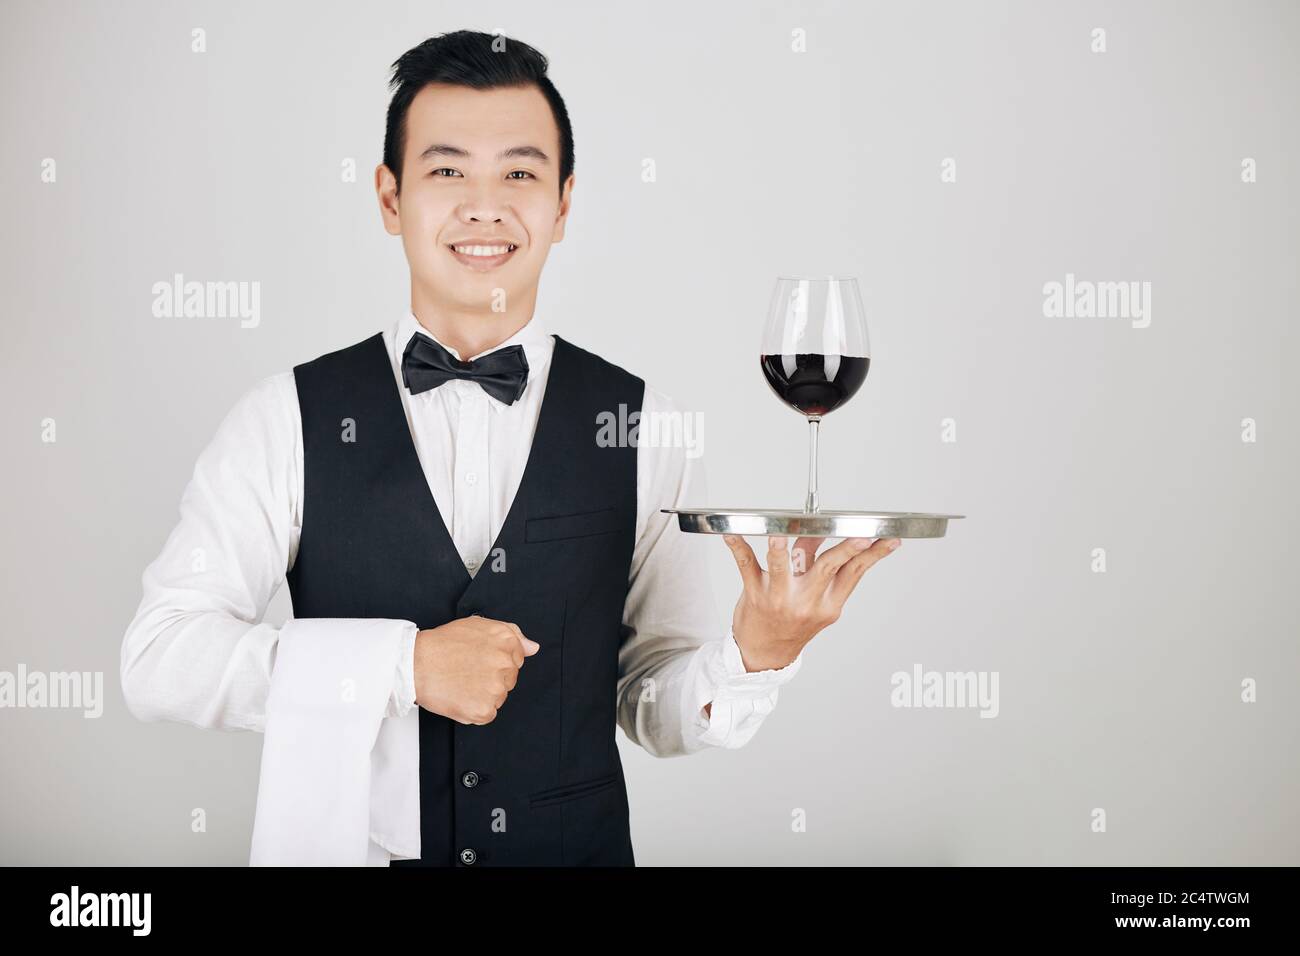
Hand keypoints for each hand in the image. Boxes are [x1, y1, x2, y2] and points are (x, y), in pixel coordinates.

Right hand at [413, 615, 538, 724]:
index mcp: (507, 643)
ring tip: (460, 682)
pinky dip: (473, 710)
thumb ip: (512, 634)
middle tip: (466, 671)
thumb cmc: (442, 644)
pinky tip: (459, 696)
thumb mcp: (478, 625)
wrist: (415, 664)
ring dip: (482, 694)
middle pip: (508, 680)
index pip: (516, 659)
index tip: (478, 660)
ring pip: (498, 698)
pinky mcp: (484, 710)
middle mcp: (506, 666)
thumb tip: (534, 647)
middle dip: (491, 678)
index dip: (494, 661)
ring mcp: (496, 690)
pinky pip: (486, 714)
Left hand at [722, 534, 900, 670]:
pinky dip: (738, 547)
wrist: (764, 655)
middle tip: (858, 535)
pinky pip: (746, 565)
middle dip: (846, 550)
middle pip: (829, 568)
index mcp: (828, 604)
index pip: (855, 573)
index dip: (873, 554)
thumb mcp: (818, 604)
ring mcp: (780, 597)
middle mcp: (806, 601)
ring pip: (782, 567)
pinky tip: (731, 533)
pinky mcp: (755, 593)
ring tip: (779, 534)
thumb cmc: (792, 625)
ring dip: (781, 548)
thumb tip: (824, 530)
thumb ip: (823, 566)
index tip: (887, 538)